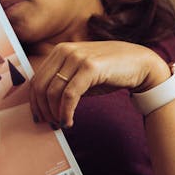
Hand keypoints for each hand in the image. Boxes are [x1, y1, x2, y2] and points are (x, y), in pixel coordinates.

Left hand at [28, 41, 169, 128]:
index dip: (34, 101)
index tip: (39, 117)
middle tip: (49, 124)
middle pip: (41, 85)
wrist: (139, 63)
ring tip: (61, 124)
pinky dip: (66, 112)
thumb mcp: (81, 74)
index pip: (36, 78)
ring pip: (53, 91)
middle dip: (42, 109)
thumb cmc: (109, 72)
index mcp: (60, 50)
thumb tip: (44, 105)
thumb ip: (63, 82)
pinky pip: (69, 95)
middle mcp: (65, 50)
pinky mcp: (90, 67)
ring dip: (54, 113)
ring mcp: (77, 57)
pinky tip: (69, 122)